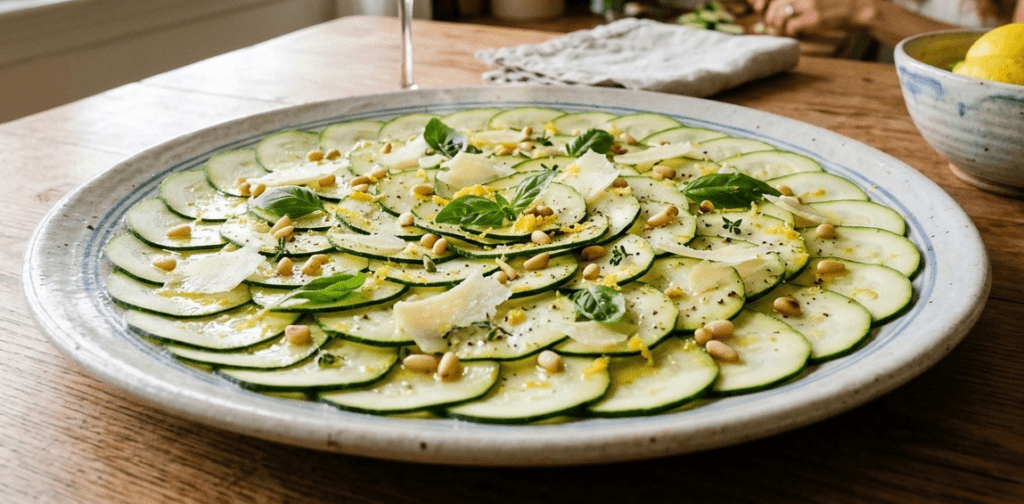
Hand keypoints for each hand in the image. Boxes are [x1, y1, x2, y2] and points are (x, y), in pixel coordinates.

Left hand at [751, 0, 875, 36]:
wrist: (860, 6)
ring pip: (777, 15)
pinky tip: (794, 33)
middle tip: (771, 25)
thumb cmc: (836, 1)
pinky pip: (790, 27)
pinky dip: (788, 32)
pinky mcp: (814, 17)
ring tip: (781, 30)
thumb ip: (796, 0)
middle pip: (772, 4)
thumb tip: (768, 14)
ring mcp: (808, 2)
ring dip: (776, 26)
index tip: (761, 9)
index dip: (763, 3)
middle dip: (768, 17)